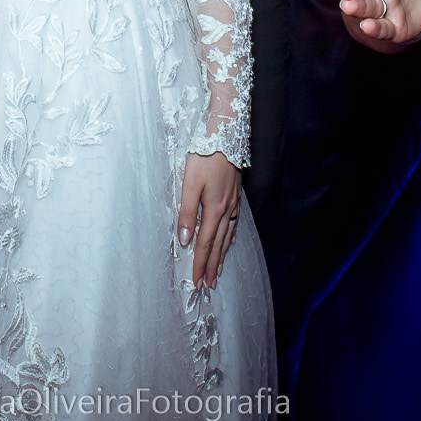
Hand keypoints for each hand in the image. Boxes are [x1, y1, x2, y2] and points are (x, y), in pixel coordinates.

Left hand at [177, 150, 243, 289]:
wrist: (224, 136)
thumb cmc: (204, 157)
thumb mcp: (189, 183)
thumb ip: (187, 212)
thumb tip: (186, 239)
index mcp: (213, 209)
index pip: (204, 243)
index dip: (200, 263)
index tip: (197, 281)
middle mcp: (226, 210)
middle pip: (217, 244)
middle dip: (212, 266)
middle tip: (208, 285)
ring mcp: (232, 204)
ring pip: (226, 237)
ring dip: (221, 256)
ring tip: (217, 272)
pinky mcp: (235, 197)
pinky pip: (233, 225)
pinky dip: (229, 239)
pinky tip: (228, 243)